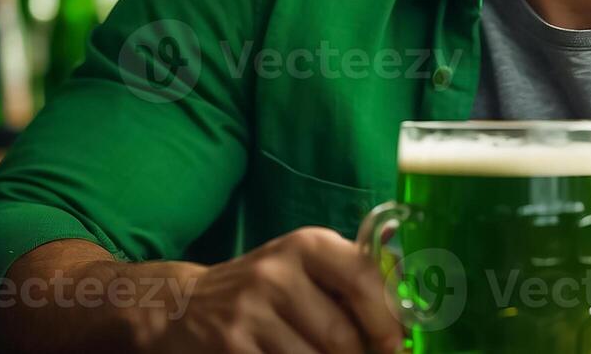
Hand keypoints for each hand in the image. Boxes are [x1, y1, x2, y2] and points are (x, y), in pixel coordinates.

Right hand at [143, 226, 404, 353]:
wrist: (186, 305)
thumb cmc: (264, 290)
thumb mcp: (304, 268)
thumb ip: (350, 282)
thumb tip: (404, 325)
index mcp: (306, 245)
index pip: (364, 279)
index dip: (387, 319)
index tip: (396, 344)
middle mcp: (277, 272)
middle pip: (341, 337)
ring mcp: (250, 310)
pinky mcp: (231, 346)